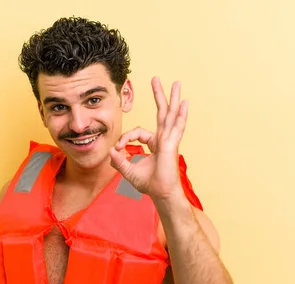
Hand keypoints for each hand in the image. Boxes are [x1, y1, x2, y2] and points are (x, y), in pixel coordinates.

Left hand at [109, 77, 188, 200]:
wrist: (160, 193)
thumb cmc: (149, 184)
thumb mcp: (128, 171)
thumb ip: (118, 161)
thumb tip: (110, 151)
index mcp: (154, 143)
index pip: (138, 132)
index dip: (125, 138)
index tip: (118, 148)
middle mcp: (163, 139)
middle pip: (161, 112)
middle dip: (159, 96)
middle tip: (156, 79)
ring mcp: (169, 140)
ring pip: (170, 114)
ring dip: (172, 98)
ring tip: (176, 82)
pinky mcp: (171, 144)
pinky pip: (176, 126)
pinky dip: (180, 114)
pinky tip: (184, 103)